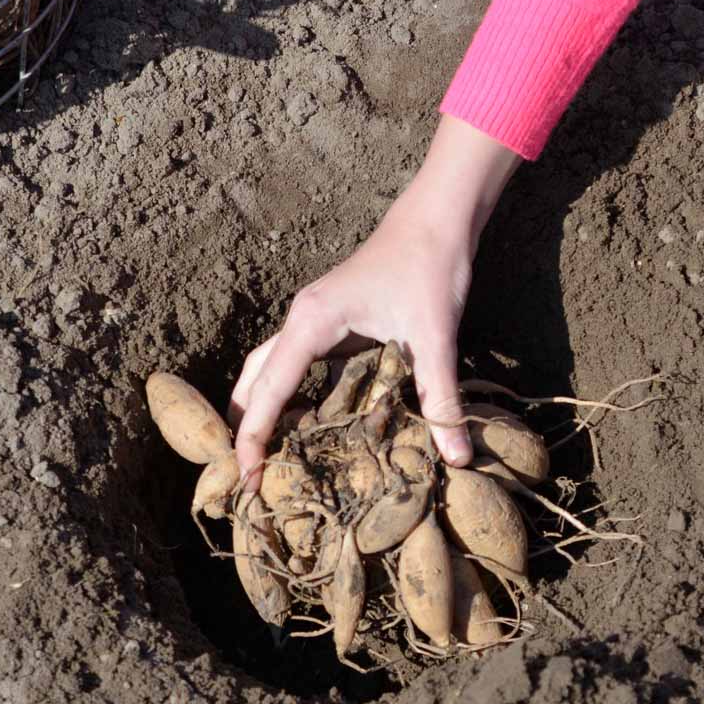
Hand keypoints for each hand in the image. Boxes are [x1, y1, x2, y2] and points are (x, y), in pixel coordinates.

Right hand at [228, 116, 519, 488]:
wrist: (435, 221)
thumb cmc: (428, 269)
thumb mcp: (435, 337)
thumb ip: (441, 398)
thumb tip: (458, 457)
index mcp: (311, 323)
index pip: (269, 390)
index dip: (254, 438)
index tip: (249, 481)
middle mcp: (300, 321)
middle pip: (253, 381)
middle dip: (245, 429)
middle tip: (247, 482)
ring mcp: (311, 321)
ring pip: (268, 372)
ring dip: (262, 412)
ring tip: (265, 462)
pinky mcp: (328, 324)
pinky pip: (295, 367)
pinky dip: (289, 399)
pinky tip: (306, 429)